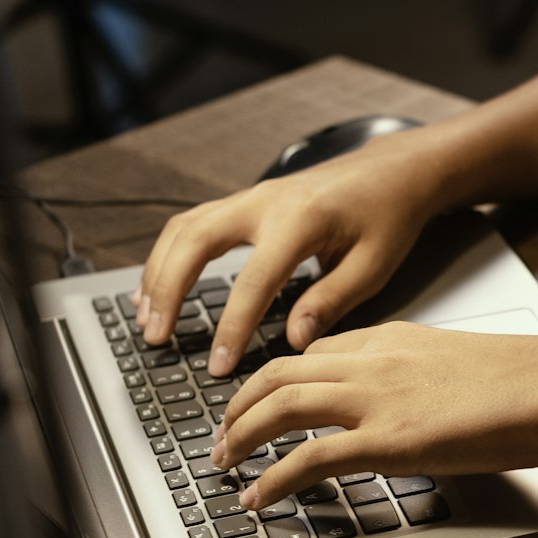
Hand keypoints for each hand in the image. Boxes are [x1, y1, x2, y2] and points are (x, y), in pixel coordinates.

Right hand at [135, 130, 451, 376]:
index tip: (217, 365)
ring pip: (184, 229)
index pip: (253, 281)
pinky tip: (159, 285)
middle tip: (156, 337)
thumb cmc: (387, 216)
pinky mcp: (246, 202)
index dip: (231, 327)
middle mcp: (265, 202)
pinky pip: (193, 224)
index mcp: (300, 220)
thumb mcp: (373, 266)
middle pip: (195, 242)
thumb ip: (331, 302)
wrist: (391, 171)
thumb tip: (293, 341)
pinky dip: (169, 255)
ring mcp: (251, 197)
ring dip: (159, 272)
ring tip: (146, 318)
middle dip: (168, 292)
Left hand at [208, 322, 537, 509]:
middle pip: (280, 372)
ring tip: (225, 463)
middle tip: (224, 433)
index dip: (278, 379)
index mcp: (393, 340)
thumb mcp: (463, 368)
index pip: (315, 352)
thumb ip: (428, 383)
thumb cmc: (530, 383)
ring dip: (242, 436)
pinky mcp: (386, 441)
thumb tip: (427, 412)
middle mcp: (373, 362)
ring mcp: (375, 399)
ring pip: (279, 406)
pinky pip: (309, 458)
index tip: (263, 400)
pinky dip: (274, 479)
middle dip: (240, 405)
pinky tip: (260, 496)